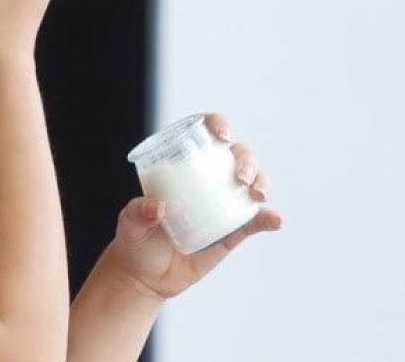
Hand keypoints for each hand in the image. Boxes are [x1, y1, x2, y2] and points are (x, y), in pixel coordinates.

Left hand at [98, 112, 282, 298]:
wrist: (145, 278)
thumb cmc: (135, 241)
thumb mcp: (129, 223)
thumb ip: (137, 213)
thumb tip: (158, 207)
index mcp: (184, 168)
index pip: (205, 136)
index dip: (218, 126)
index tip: (222, 135)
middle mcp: (208, 181)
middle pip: (237, 157)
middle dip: (246, 160)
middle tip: (240, 177)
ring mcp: (223, 205)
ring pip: (251, 184)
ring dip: (261, 182)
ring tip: (257, 194)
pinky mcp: (232, 232)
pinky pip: (254, 221)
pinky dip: (268, 218)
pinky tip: (275, 219)